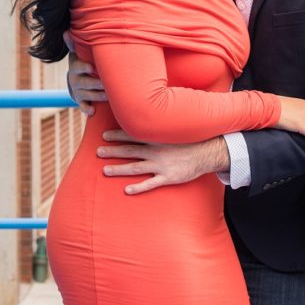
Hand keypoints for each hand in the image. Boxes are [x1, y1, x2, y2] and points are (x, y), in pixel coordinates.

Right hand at [64, 32, 106, 115]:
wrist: (76, 82)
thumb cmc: (82, 65)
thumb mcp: (77, 55)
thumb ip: (73, 44)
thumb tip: (65, 31)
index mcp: (76, 68)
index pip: (78, 67)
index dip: (84, 67)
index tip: (91, 67)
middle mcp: (75, 80)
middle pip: (85, 83)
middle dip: (95, 83)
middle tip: (106, 84)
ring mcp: (78, 92)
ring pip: (88, 95)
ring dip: (98, 96)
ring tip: (109, 96)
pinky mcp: (82, 101)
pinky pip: (83, 106)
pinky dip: (86, 109)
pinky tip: (92, 111)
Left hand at [97, 130, 229, 193]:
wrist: (207, 153)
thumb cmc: (188, 140)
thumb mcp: (173, 129)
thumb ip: (159, 126)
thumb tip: (147, 115)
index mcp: (156, 138)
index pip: (132, 135)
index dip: (117, 135)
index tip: (103, 135)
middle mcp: (156, 151)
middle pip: (130, 151)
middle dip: (113, 151)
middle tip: (98, 152)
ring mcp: (161, 165)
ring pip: (136, 167)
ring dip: (119, 169)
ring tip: (105, 170)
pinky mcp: (168, 177)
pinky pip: (151, 184)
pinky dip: (139, 187)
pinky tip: (127, 190)